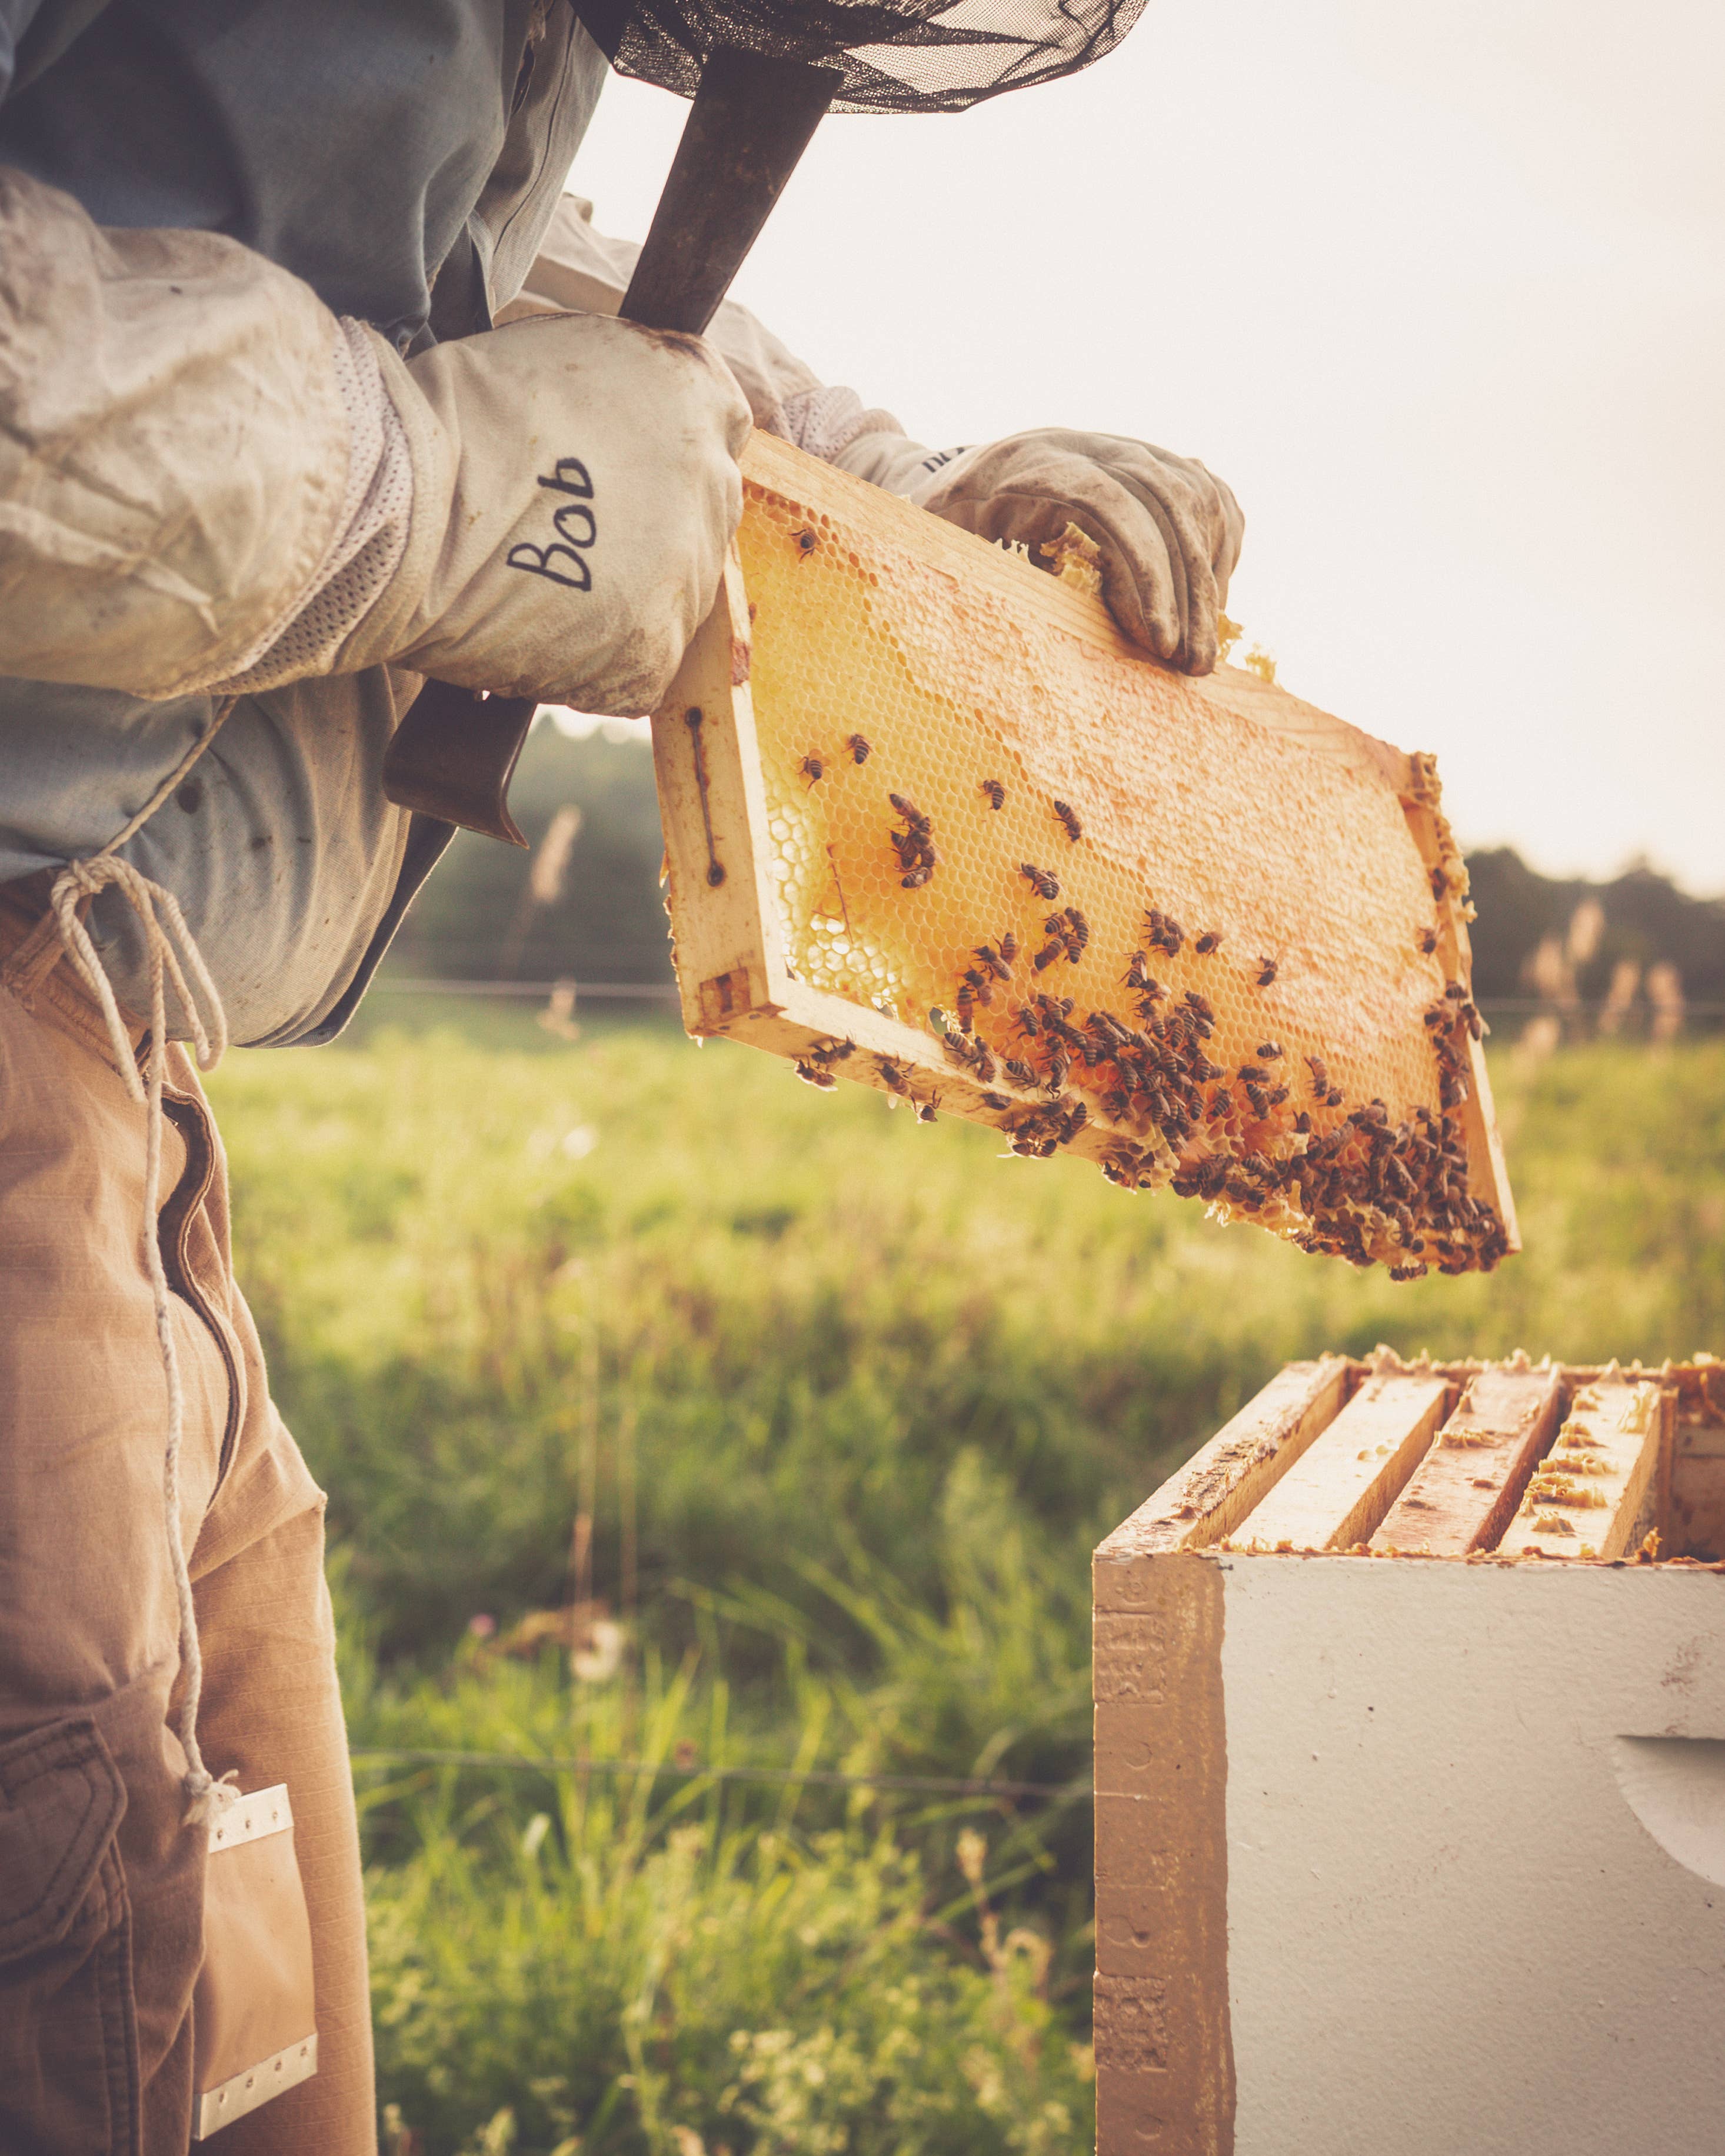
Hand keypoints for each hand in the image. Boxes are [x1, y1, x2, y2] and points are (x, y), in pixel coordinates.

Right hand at [345, 313, 751, 713]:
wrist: (409, 497)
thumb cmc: (459, 413)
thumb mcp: (556, 349)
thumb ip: (620, 381)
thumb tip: (629, 409)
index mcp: (699, 398)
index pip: (709, 429)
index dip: (648, 452)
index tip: (600, 467)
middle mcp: (716, 486)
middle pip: (692, 522)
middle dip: (636, 527)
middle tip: (549, 528)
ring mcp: (690, 577)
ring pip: (665, 597)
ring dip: (612, 597)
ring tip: (529, 580)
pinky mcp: (652, 654)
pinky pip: (636, 668)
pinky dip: (592, 661)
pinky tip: (537, 631)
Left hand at [910, 428, 1243, 675]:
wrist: (965, 478)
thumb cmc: (945, 529)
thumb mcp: (933, 549)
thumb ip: (957, 576)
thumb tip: (985, 633)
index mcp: (1030, 462)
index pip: (1111, 502)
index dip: (1144, 571)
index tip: (1158, 642)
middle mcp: (1087, 444)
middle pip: (1165, 502)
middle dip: (1187, 590)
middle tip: (1192, 667)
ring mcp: (1125, 448)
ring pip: (1194, 498)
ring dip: (1207, 579)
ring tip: (1201, 652)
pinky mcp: (1152, 463)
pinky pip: (1207, 496)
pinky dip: (1218, 549)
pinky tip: (1211, 601)